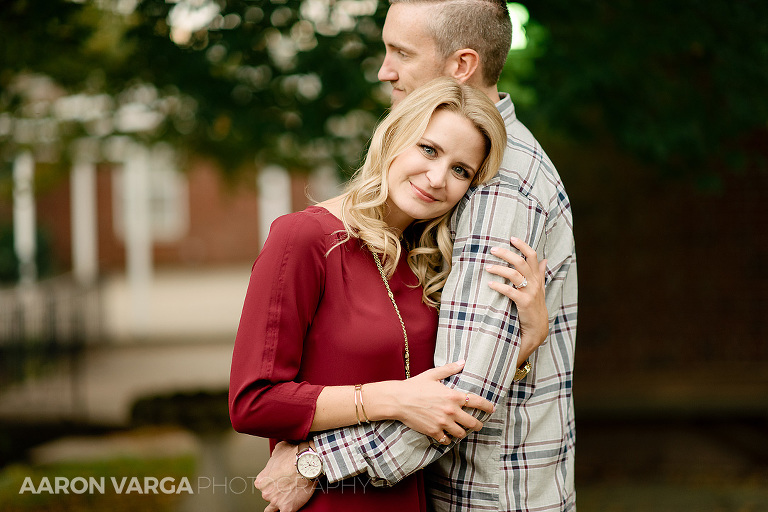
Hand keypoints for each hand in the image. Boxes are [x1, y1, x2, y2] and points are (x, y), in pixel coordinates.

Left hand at [254, 441, 314, 511]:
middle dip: (276, 491)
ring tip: (281, 502)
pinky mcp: (288, 508)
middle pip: (268, 495)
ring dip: (277, 504)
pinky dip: (288, 509)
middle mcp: (266, 492)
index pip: (262, 485)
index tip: (277, 479)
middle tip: (285, 485)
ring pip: (272, 509)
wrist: (306, 463)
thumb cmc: (293, 456)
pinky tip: (290, 507)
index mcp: (261, 481)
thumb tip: (277, 455)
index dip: (271, 481)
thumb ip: (274, 457)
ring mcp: (276, 502)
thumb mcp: (278, 449)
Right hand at [386, 361, 494, 443]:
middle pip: (472, 423)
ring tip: (461, 430)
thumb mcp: (433, 374)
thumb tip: (462, 362)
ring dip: (462, 432)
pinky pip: (446, 440)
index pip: (477, 402)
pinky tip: (446, 435)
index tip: (491, 409)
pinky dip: (448, 439)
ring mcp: (443, 423)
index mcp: (453, 396)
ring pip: (461, 433)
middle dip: (477, 424)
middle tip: (477, 425)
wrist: (398, 399)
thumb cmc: (414, 385)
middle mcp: (451, 411)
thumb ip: (449, 369)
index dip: (487, 406)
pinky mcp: (434, 432)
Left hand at [486, 236, 548, 364]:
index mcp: (537, 278)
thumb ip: (540, 274)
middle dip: (506, 254)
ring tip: (487, 267)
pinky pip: (510, 291)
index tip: (511, 238)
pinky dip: (499, 286)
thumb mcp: (540, 289)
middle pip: (521, 262)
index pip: (532, 256)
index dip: (523, 245)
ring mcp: (530, 293)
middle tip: (493, 249)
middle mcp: (535, 283)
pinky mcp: (524, 303)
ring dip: (499, 269)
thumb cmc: (535, 307)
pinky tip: (490, 284)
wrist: (537, 329)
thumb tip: (544, 260)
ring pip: (514, 274)